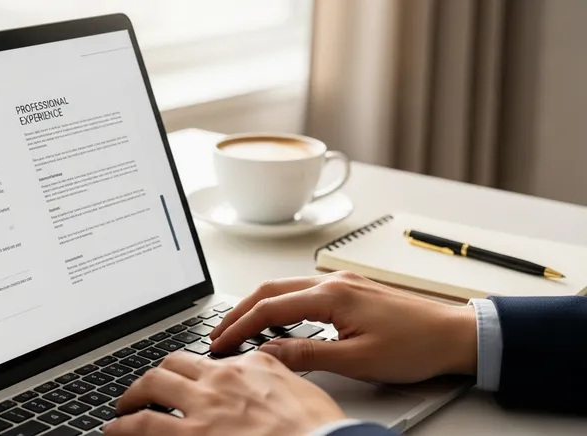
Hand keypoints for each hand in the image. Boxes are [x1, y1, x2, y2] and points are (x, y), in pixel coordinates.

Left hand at [104, 351, 344, 435]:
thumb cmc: (321, 432)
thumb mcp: (304, 391)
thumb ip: (278, 376)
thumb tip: (268, 372)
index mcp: (251, 366)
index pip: (208, 359)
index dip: (189, 370)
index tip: (182, 378)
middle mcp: (222, 379)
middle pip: (173, 365)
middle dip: (154, 377)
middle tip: (145, 390)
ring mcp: (204, 406)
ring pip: (152, 386)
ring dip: (133, 396)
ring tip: (124, 408)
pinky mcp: (191, 435)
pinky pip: (143, 425)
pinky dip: (123, 426)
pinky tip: (115, 430)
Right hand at [210, 271, 476, 382]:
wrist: (454, 334)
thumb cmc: (415, 346)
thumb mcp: (357, 360)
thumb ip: (307, 355)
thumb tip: (268, 354)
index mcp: (332, 296)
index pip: (269, 309)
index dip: (238, 327)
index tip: (219, 343)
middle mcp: (333, 282)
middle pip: (270, 290)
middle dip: (239, 311)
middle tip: (218, 334)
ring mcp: (342, 283)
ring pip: (285, 288)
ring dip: (258, 307)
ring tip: (240, 329)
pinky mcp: (350, 289)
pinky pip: (303, 292)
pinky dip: (280, 305)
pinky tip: (277, 322)